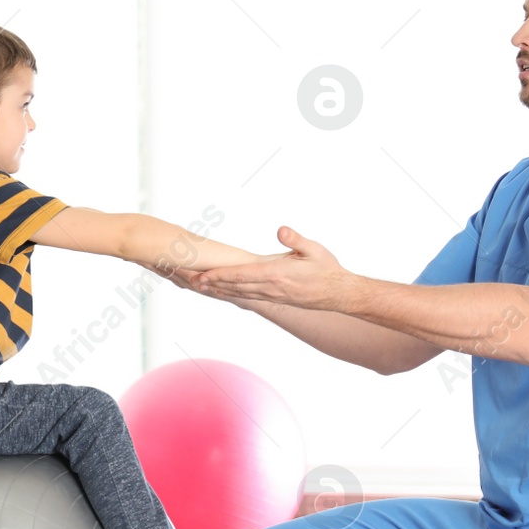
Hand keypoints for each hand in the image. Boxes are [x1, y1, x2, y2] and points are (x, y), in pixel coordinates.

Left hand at [191, 226, 350, 309]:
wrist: (338, 293)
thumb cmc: (327, 268)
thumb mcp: (314, 249)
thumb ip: (296, 240)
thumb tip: (281, 230)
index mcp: (277, 275)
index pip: (243, 275)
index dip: (221, 275)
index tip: (203, 275)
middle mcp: (271, 288)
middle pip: (235, 287)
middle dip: (212, 283)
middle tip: (189, 280)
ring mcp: (272, 296)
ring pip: (239, 293)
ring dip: (218, 289)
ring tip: (199, 286)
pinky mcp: (275, 299)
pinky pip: (248, 297)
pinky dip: (232, 293)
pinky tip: (223, 291)